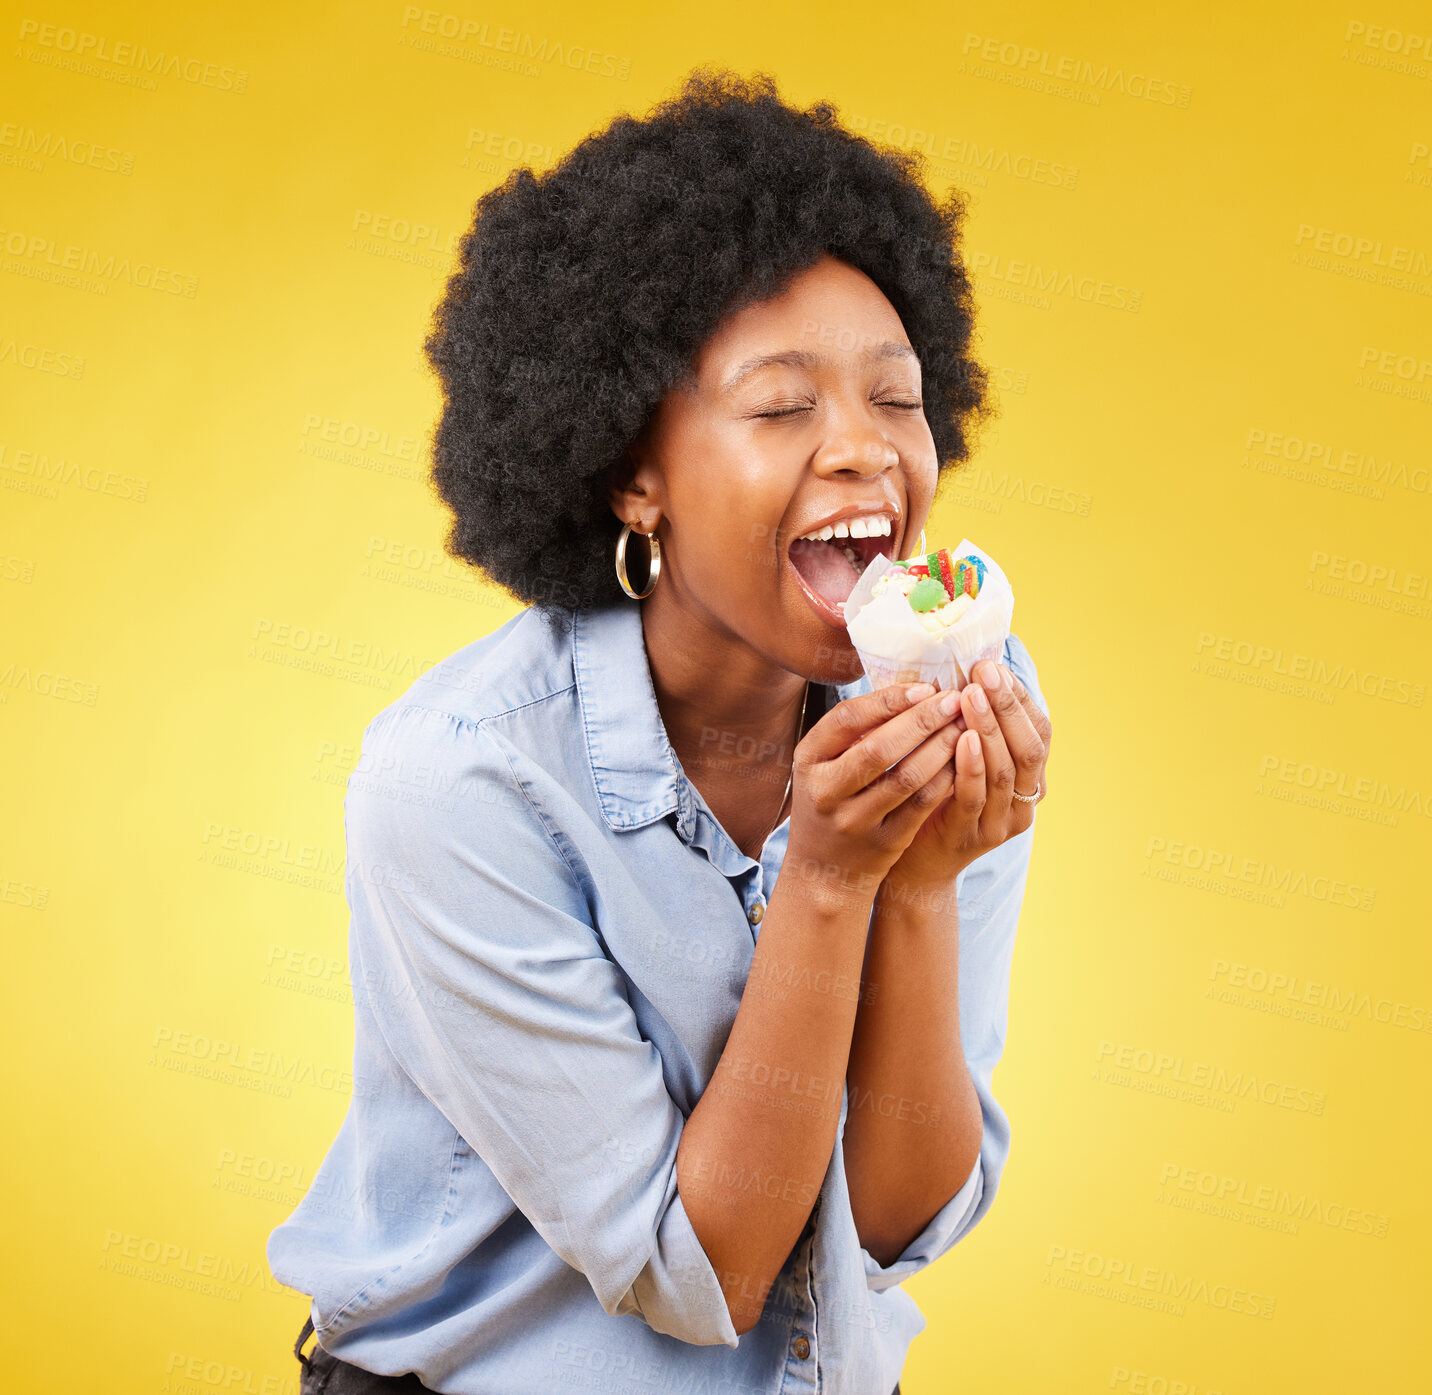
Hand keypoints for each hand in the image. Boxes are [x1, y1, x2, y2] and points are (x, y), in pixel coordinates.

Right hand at [785, 682, 968, 907]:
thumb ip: (856, 731)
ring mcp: (854, 820)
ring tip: (966, 725)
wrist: (824, 870)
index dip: (887, 700)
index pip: (846, 719)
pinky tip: (963, 760)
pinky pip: (922, 805)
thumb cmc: (831, 800)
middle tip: (955, 700)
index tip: (924, 687)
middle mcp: (826, 791)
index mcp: (808, 759)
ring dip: (941, 747)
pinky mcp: (883, 843)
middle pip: (879, 749)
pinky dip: (946, 779)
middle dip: (922, 720)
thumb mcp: (825, 763)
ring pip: (906, 777)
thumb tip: (914, 687)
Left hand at [882, 659, 1052, 891]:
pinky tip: (961, 738)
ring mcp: (1001, 822)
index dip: (1019, 697)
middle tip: (985, 672)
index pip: (1039, 731)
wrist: (915, 864)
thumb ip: (970, 726)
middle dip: (1007, 705)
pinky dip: (971, 765)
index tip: (994, 665)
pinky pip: (975, 797)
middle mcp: (1024, 801)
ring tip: (971, 696)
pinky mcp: (971, 836)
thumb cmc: (936, 798)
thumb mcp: (961, 760)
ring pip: (1005, 770)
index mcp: (1029, 778)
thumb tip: (966, 668)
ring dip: (989, 728)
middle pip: (1028, 747)